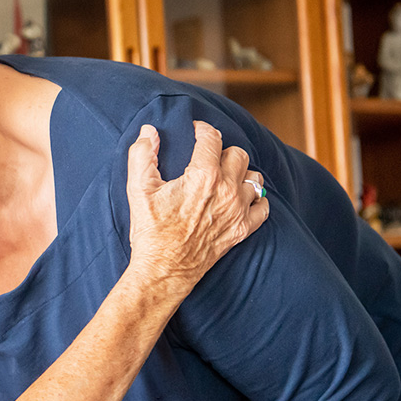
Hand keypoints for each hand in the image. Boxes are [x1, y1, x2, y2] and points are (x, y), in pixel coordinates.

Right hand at [126, 121, 267, 287]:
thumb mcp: (138, 189)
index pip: (213, 138)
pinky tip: (240, 200)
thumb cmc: (150, 231)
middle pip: (238, 154)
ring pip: (254, 178)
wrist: (163, 270)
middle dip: (222, 152)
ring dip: (240, 174)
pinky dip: (255, 200)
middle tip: (207, 159)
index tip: (195, 131)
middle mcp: (227, 190)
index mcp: (203, 176)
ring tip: (224, 178)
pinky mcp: (242, 230)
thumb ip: (142, 155)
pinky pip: (263, 207)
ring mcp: (238, 211)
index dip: (203, 130)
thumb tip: (148, 131)